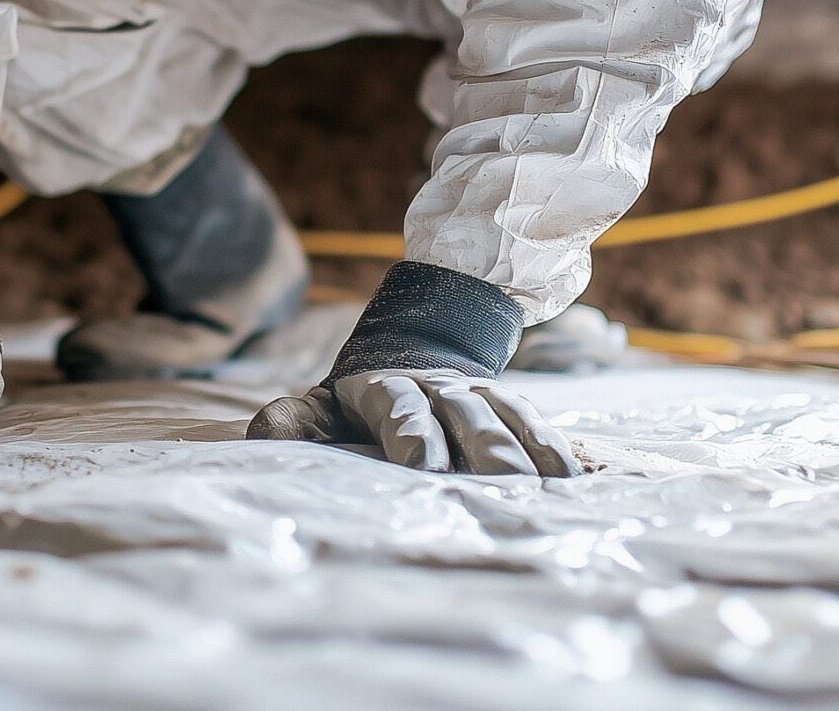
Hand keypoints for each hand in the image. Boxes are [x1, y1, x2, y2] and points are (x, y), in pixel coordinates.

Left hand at [249, 369, 575, 474]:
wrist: (407, 347)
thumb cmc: (354, 397)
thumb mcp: (317, 405)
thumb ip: (293, 421)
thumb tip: (265, 435)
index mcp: (388, 388)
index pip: (401, 408)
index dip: (414, 436)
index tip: (424, 471)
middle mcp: (440, 388)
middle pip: (466, 416)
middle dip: (484, 451)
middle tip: (502, 490)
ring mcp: (479, 395)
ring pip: (508, 418)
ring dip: (528, 453)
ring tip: (548, 491)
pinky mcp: (509, 407)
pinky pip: (536, 424)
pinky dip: (555, 449)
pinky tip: (574, 481)